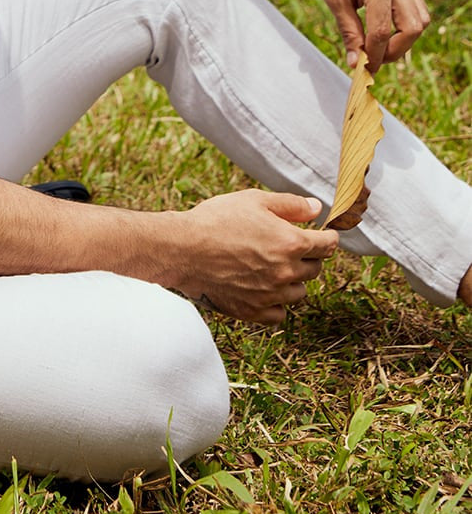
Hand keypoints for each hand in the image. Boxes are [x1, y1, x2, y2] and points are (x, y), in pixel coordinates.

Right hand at [175, 191, 337, 325]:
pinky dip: (278, 302)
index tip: (327, 235)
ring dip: (295, 280)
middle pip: (315, 269)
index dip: (329, 238)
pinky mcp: (253, 311)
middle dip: (310, 257)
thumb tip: (316, 208)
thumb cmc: (216, 220)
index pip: (326, 245)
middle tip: (296, 247)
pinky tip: (267, 289)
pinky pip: (279, 313)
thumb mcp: (254, 200)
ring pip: (299, 292)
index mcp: (290, 243)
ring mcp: (271, 295)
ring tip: (278, 267)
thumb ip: (290, 205)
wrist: (183, 250)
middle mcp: (286, 272)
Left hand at [310, 0, 429, 69]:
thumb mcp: (334, 0)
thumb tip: (356, 62)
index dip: (375, 55)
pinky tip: (386, 29)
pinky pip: (416, 7)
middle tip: (374, 58)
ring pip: (420, 19)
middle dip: (395, 50)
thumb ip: (348, 32)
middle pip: (412, 28)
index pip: (382, 31)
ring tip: (379, 45)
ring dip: (404, 38)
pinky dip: (406, 23)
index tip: (364, 69)